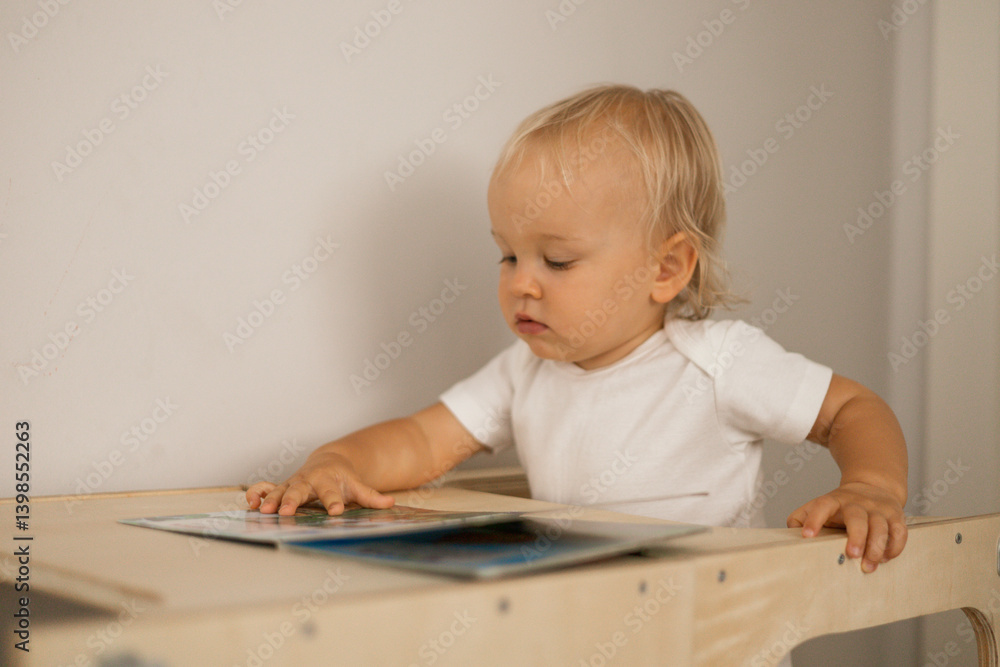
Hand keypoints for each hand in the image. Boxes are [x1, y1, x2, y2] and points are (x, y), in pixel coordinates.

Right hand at [245, 449, 394, 515]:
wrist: (328, 463)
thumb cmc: (343, 478)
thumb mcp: (358, 486)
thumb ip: (371, 496)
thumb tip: (391, 503)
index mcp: (328, 480)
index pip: (332, 493)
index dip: (334, 502)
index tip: (336, 512)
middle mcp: (309, 480)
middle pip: (300, 490)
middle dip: (293, 500)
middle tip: (287, 512)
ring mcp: (293, 483)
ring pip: (280, 490)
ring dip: (271, 500)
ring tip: (264, 511)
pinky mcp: (282, 487)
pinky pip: (266, 488)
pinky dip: (257, 494)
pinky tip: (251, 503)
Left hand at [786, 481, 906, 572]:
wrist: (872, 486)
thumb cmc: (840, 505)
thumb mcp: (818, 506)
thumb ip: (801, 518)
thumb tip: (789, 536)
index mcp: (834, 500)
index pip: (822, 506)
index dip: (814, 519)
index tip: (807, 536)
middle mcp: (857, 503)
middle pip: (857, 517)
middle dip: (856, 536)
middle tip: (851, 554)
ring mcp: (878, 509)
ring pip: (880, 526)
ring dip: (876, 547)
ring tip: (869, 566)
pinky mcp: (896, 516)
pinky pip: (899, 532)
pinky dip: (895, 547)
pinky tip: (886, 558)